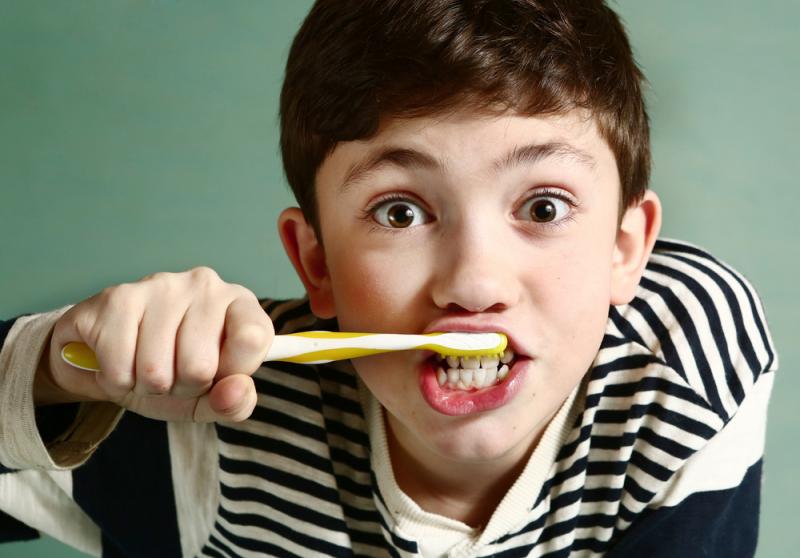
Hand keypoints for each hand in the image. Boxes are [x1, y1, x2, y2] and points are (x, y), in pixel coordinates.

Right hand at [38, 267, 272, 421]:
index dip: (233, 371)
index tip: (220, 373)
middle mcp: (204, 284)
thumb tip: (236, 390)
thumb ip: (236, 402)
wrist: (115, 360)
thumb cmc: (175, 373)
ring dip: (148, 385)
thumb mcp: (212, 399)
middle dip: (183, 386)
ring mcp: (160, 285)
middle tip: (174, 372)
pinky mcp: (117, 298)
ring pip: (156, 370)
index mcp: (239, 303)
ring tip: (147, 366)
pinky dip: (117, 380)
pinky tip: (121, 360)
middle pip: (200, 366)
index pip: (253, 338)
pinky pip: (119, 367)